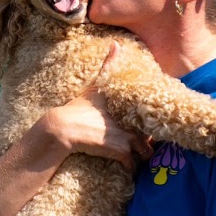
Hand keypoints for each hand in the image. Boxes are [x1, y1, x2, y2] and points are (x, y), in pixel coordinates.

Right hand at [37, 43, 151, 169]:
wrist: (63, 128)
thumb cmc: (79, 109)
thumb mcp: (96, 86)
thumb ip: (108, 66)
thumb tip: (116, 43)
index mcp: (129, 109)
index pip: (152, 118)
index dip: (152, 127)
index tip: (152, 133)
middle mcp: (133, 123)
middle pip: (151, 139)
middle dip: (149, 146)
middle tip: (147, 152)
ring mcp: (128, 138)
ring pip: (146, 155)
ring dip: (141, 160)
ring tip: (138, 164)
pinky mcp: (121, 152)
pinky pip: (133, 165)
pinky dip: (131, 170)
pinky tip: (127, 172)